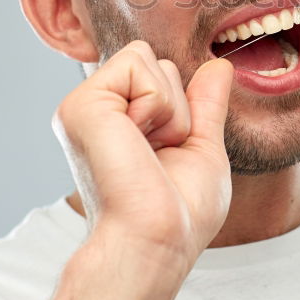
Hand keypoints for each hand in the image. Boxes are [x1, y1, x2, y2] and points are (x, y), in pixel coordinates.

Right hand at [52, 41, 233, 266]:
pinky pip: (137, 62)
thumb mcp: (202, 147)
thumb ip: (206, 104)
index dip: (183, 110)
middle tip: (159, 153)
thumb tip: (219, 65)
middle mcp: (96, 110)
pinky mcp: (81, 104)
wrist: (157, 242)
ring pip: (146, 56)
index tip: (169, 153)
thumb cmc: (180, 213)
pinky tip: (139, 142)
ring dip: (168, 107)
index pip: (162, 73)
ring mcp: (84, 106)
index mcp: (118, 120)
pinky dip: (156, 103)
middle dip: (176, 105)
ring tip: (149, 150)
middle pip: (155, 59)